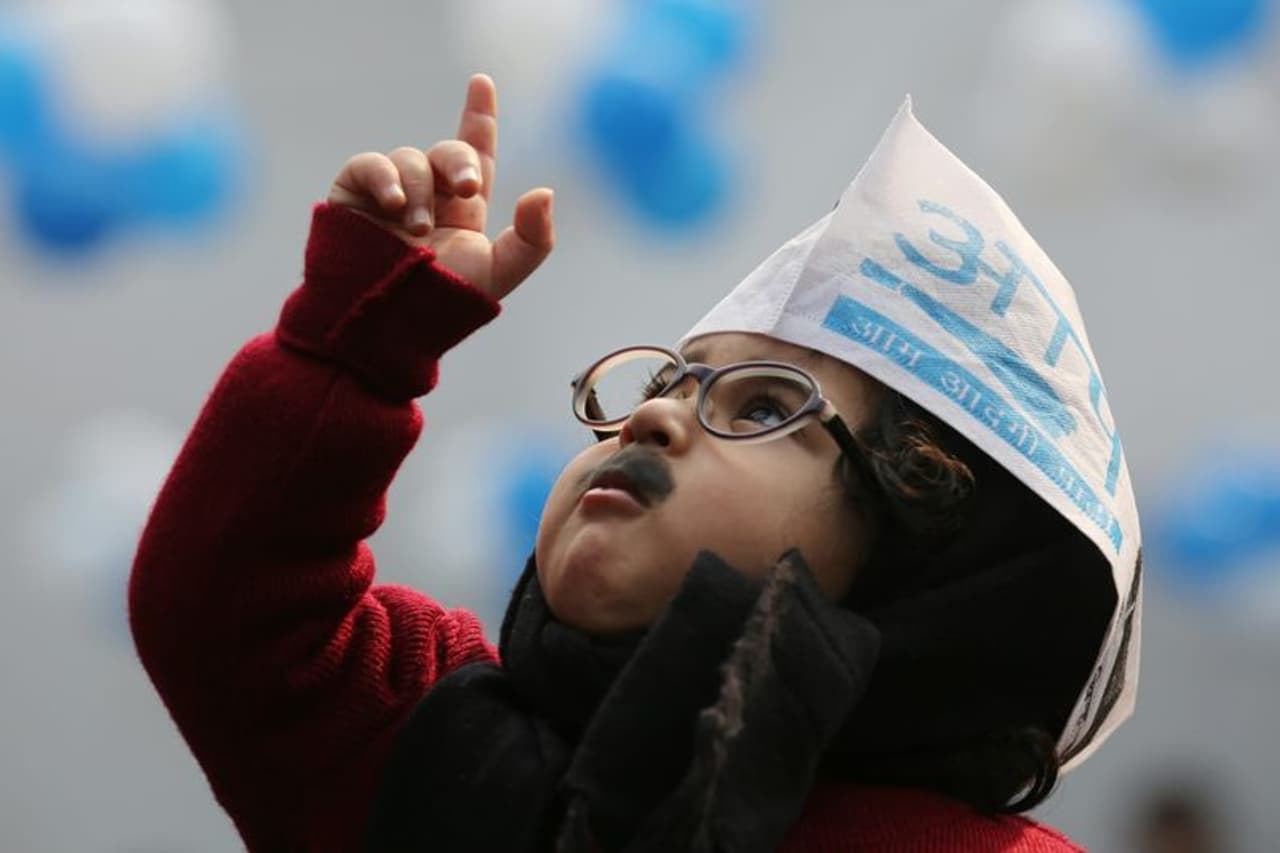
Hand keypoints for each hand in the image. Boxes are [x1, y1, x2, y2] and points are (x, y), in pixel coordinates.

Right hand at [327, 74, 554, 301]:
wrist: (386, 324)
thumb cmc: (443, 304)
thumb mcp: (499, 274)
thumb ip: (533, 238)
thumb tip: (545, 191)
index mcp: (463, 209)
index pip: (474, 153)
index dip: (479, 117)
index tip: (482, 82)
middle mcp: (429, 195)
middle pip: (448, 151)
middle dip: (459, 161)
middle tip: (466, 189)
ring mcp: (389, 193)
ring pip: (411, 159)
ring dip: (420, 191)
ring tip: (416, 231)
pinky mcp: (353, 195)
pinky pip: (369, 164)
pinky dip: (385, 178)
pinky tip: (394, 205)